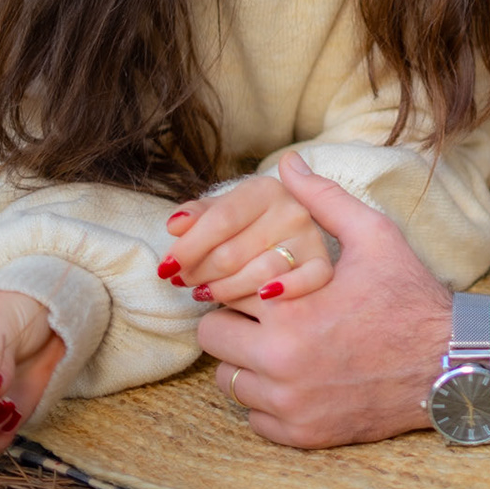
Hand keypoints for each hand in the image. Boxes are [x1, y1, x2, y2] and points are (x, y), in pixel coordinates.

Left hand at [160, 172, 333, 305]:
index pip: (219, 220)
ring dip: (223, 292)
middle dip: (199, 272)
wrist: (299, 241)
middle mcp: (294, 211)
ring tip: (207, 294)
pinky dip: (279, 292)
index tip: (165, 267)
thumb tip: (176, 224)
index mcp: (268, 190)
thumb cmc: (256, 227)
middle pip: (231, 253)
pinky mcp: (324, 270)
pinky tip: (259, 299)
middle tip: (184, 282)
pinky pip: (300, 285)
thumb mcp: (231, 211)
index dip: (187, 247)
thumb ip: (204, 213)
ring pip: (256, 276)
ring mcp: (311, 241)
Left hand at [196, 151, 452, 447]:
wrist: (450, 364)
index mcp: (288, 309)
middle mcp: (279, 361)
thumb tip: (288, 164)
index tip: (263, 284)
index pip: (219, 293)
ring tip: (284, 345)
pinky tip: (299, 378)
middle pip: (213, 339)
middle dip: (235, 322)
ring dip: (247, 363)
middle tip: (269, 314)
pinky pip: (255, 419)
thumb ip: (324, 199)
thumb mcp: (374, 236)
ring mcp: (289, 404)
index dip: (240, 284)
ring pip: (229, 381)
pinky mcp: (302, 435)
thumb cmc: (410, 297)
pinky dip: (269, 402)